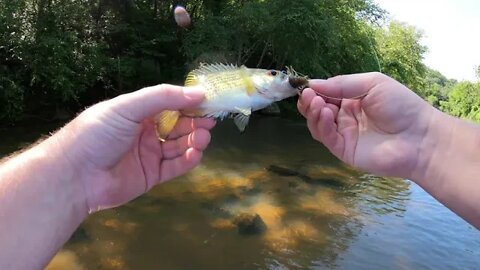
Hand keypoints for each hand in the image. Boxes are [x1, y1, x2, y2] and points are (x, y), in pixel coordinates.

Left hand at [56, 84, 214, 212]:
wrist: (75, 175)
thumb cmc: (98, 133)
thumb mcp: (128, 107)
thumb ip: (163, 97)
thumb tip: (199, 93)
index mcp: (138, 113)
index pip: (170, 105)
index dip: (189, 104)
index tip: (209, 103)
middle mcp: (145, 132)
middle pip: (178, 126)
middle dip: (194, 123)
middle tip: (210, 122)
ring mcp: (149, 155)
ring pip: (179, 146)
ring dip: (193, 141)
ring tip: (203, 138)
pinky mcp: (151, 176)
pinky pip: (174, 167)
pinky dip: (187, 160)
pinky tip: (195, 153)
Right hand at [298, 72, 434, 178]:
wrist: (420, 137)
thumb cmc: (401, 106)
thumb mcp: (372, 84)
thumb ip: (342, 84)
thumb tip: (313, 84)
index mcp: (352, 100)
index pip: (326, 94)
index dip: (315, 90)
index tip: (305, 85)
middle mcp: (346, 117)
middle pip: (318, 110)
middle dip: (310, 101)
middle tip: (307, 94)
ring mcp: (344, 134)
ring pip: (318, 124)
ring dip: (313, 113)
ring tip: (316, 103)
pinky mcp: (344, 150)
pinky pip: (327, 138)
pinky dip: (322, 126)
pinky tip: (325, 114)